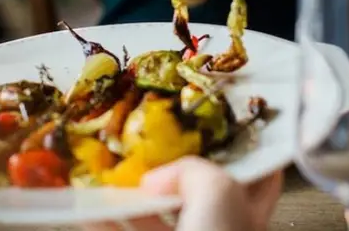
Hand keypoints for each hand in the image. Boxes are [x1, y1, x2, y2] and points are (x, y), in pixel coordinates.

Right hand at [85, 157, 282, 230]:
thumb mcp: (217, 191)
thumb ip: (193, 170)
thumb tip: (157, 177)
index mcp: (250, 210)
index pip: (260, 175)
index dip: (245, 150)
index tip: (223, 127)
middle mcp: (223, 228)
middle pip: (200, 191)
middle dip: (174, 170)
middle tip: (153, 147)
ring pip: (159, 217)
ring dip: (132, 197)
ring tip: (110, 176)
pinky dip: (108, 222)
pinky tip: (88, 211)